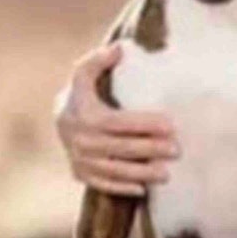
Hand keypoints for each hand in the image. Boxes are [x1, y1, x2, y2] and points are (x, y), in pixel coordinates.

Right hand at [54, 42, 177, 196]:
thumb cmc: (82, 94)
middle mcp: (81, 139)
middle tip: (176, 150)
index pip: (120, 122)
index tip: (171, 125)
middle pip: (121, 147)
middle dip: (151, 150)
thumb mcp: (84, 73)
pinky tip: (143, 189)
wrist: (59, 120)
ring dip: (142, 173)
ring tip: (166, 173)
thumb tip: (120, 48)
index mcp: (85, 114)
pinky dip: (123, 187)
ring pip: (114, 169)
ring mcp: (80, 159)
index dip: (146, 124)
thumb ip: (98, 60)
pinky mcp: (80, 174)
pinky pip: (103, 184)